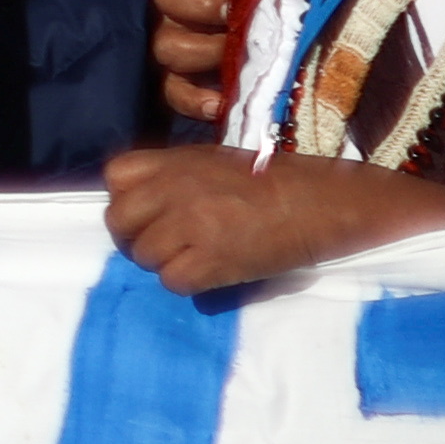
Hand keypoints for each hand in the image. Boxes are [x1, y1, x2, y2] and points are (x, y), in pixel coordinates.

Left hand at [104, 139, 444, 292]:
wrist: (328, 202)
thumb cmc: (279, 180)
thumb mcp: (217, 160)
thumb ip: (176, 174)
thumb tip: (146, 202)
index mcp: (177, 161)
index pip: (116, 176)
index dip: (127, 198)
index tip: (148, 211)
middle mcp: (175, 189)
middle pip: (118, 220)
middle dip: (135, 236)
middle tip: (164, 244)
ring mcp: (192, 224)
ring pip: (143, 255)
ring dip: (164, 262)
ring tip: (195, 258)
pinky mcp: (213, 260)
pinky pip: (173, 282)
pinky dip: (188, 283)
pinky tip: (212, 273)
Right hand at [151, 0, 251, 125]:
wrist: (259, 50)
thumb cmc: (270, 9)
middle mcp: (178, 4)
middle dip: (205, 5)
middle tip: (237, 14)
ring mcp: (172, 42)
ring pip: (168, 46)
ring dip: (204, 52)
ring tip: (239, 59)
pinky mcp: (174, 80)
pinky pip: (172, 91)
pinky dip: (195, 99)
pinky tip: (220, 104)